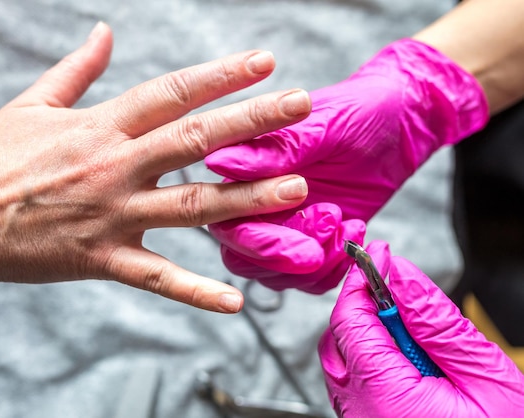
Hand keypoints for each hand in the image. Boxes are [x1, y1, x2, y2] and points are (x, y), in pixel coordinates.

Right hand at [0, 22, 313, 311]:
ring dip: (247, 196)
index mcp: (100, 126)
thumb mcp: (32, 102)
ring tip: (296, 188)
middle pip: (195, 139)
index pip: (173, 92)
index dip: (221, 76)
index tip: (264, 62)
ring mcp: (112, 215)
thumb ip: (78, 68)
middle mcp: (115, 167)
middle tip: (301, 105)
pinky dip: (196, 291)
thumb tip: (105, 31)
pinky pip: (157, 277)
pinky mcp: (103, 258)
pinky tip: (235, 303)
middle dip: (253, 121)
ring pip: (192, 204)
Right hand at [204, 39, 487, 292]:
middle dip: (284, 256)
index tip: (302, 204)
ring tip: (347, 223)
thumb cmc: (358, 112)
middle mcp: (255, 205)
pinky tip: (356, 231)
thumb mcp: (322, 126)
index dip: (256, 228)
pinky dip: (335, 267)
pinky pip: (309, 280)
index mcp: (245, 173)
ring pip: (275, 274)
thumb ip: (274, 150)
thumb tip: (219, 162)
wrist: (400, 125)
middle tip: (327, 231)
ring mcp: (283, 228)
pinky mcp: (311, 243)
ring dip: (314, 263)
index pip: (227, 218)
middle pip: (243, 257)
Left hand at [318, 241, 523, 416]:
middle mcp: (357, 409)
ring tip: (417, 339)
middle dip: (367, 305)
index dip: (363, 280)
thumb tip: (401, 273)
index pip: (350, 318)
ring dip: (373, 332)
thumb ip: (437, 322)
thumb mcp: (485, 380)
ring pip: (346, 354)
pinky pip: (355, 378)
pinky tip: (412, 364)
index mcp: (383, 396)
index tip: (379, 254)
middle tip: (402, 292)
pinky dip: (376, 357)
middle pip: (342, 334)